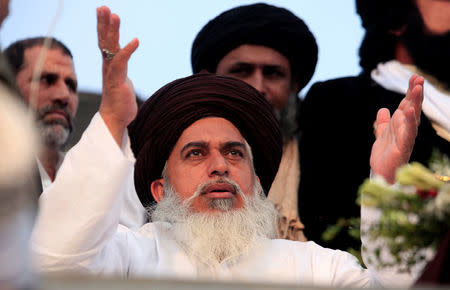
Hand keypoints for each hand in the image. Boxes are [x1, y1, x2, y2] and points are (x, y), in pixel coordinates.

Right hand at [97, 6, 138, 144]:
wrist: (115, 119)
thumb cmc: (120, 103)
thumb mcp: (122, 83)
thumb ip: (122, 74)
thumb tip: (123, 71)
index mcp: (109, 66)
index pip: (104, 42)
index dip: (104, 27)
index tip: (104, 12)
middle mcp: (107, 67)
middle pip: (104, 41)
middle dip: (104, 23)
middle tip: (103, 7)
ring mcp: (111, 73)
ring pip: (110, 48)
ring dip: (112, 31)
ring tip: (115, 15)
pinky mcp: (117, 81)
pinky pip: (122, 62)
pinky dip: (128, 50)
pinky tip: (136, 41)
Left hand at [370, 74, 423, 182]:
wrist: (381, 174)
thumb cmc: (385, 156)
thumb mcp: (381, 135)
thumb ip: (383, 122)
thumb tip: (383, 109)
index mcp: (400, 125)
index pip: (407, 105)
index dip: (411, 92)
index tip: (414, 77)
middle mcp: (405, 130)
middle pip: (412, 108)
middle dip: (415, 94)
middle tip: (419, 78)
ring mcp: (405, 138)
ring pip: (412, 118)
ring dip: (415, 103)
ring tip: (417, 89)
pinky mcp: (402, 148)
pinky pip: (406, 133)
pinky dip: (407, 122)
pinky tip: (407, 111)